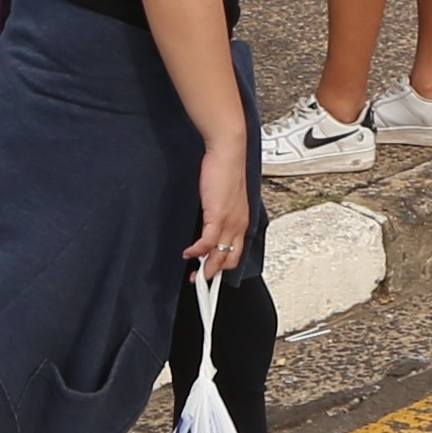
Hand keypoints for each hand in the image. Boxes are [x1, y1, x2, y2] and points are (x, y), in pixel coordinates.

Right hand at [190, 131, 250, 272]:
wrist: (228, 152)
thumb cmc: (226, 170)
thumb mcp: (226, 197)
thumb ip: (221, 212)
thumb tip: (211, 224)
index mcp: (243, 221)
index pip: (237, 252)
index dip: (224, 267)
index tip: (213, 274)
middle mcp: (239, 224)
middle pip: (229, 260)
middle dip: (214, 274)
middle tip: (200, 280)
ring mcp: (230, 222)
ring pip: (219, 256)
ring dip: (205, 268)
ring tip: (193, 274)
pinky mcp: (218, 216)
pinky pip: (207, 243)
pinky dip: (196, 252)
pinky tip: (188, 253)